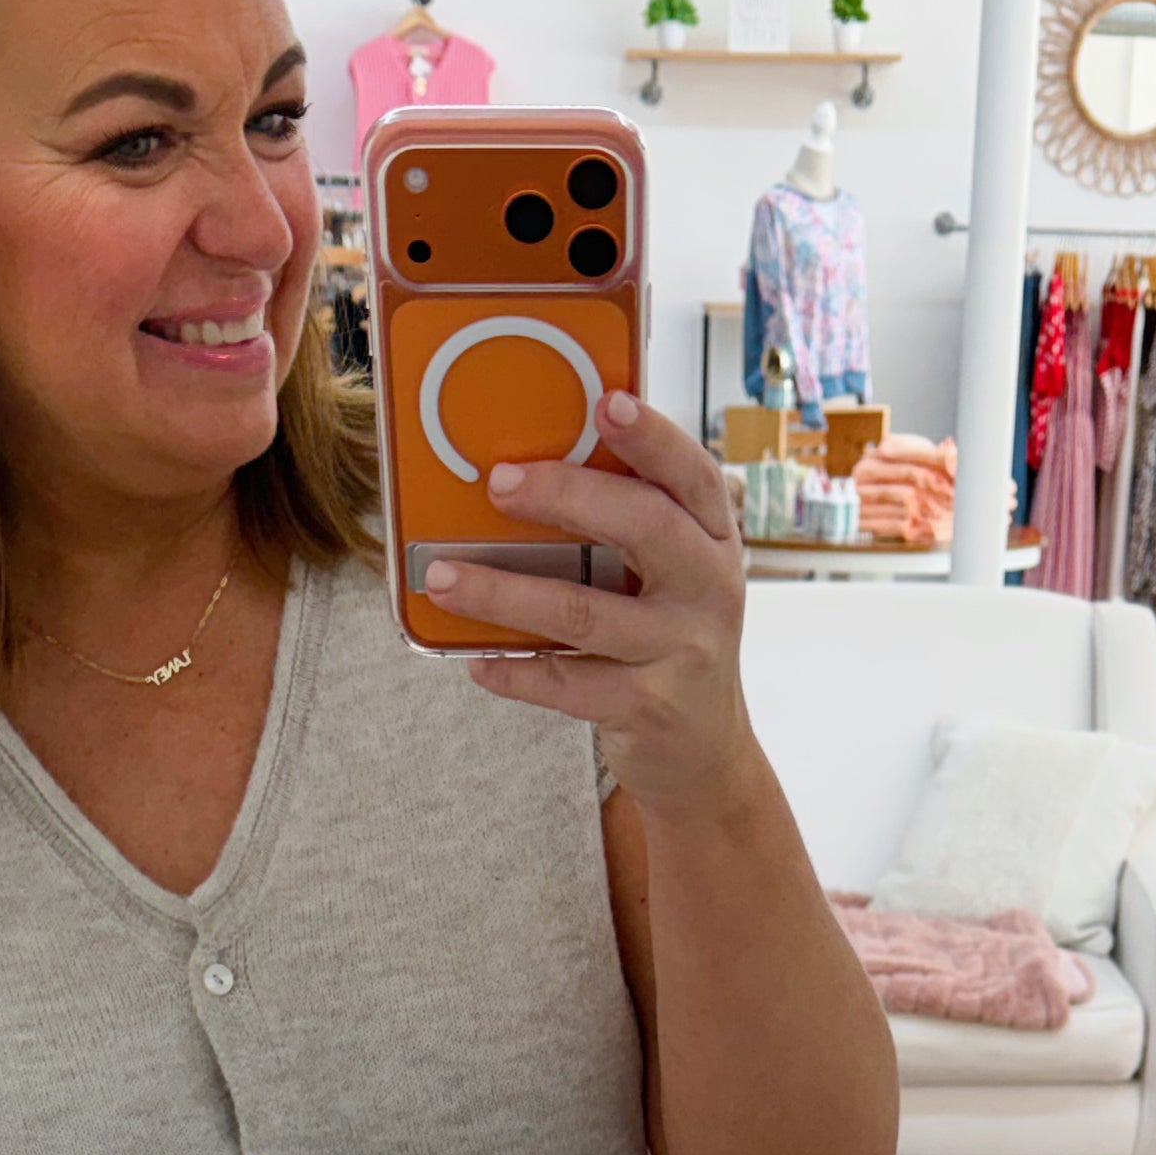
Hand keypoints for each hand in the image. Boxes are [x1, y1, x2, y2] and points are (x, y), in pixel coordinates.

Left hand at [425, 390, 755, 817]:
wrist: (706, 753)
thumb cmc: (670, 644)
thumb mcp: (673, 580)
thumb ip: (632, 530)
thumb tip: (529, 470)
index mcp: (714, 542)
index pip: (693, 475)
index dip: (652, 436)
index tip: (606, 400)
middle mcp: (708, 590)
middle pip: (644, 526)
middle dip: (566, 495)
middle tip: (497, 482)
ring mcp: (680, 652)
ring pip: (583, 613)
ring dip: (503, 592)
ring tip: (441, 577)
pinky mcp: (647, 708)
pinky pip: (566, 684)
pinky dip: (514, 671)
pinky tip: (476, 661)